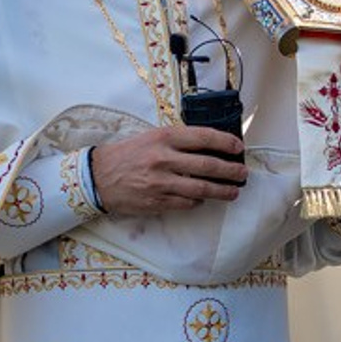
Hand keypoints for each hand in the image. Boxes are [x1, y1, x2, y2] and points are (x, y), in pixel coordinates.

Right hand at [90, 124, 247, 213]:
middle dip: (230, 170)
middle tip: (242, 173)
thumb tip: (208, 147)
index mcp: (163, 138)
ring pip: (201, 189)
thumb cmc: (126, 154)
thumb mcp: (150, 137)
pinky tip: (204, 199)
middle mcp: (164, 159)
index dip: (225, 142)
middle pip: (208, 165)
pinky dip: (198, 202)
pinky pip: (186, 203)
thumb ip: (177, 141)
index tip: (238, 147)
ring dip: (222, 191)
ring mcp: (161, 182)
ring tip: (233, 191)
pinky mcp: (157, 201)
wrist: (98, 176)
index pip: (203, 137)